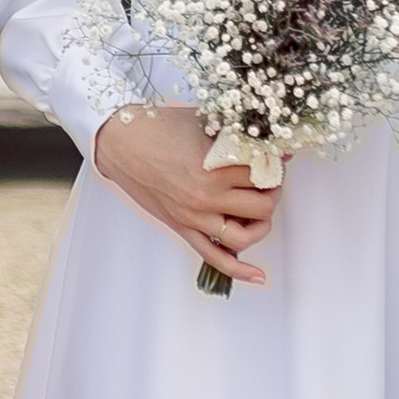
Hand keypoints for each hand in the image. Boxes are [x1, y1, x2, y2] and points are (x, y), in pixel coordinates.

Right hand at [93, 105, 282, 287]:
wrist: (120, 143)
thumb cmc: (158, 127)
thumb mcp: (203, 122)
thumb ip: (237, 134)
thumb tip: (274, 146)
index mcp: (214, 168)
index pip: (264, 174)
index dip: (276, 164)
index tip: (278, 158)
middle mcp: (206, 196)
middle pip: (262, 206)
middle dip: (272, 193)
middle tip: (270, 181)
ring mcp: (194, 216)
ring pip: (245, 235)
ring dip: (261, 225)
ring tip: (260, 211)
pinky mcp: (182, 228)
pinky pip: (214, 256)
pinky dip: (238, 270)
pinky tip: (258, 276)